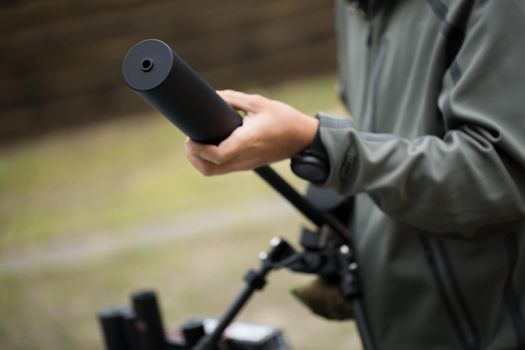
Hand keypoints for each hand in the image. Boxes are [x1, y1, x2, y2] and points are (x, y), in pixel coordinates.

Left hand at [185, 89, 319, 175]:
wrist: (303, 138)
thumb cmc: (284, 119)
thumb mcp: (258, 103)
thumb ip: (233, 99)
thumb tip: (213, 95)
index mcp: (246, 142)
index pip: (217, 155)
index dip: (199, 149)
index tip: (191, 137)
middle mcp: (244, 158)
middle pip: (210, 170)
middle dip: (194, 157)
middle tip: (190, 140)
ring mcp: (245, 165)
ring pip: (215, 172)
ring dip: (201, 160)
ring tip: (197, 143)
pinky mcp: (247, 166)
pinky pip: (223, 169)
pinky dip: (211, 161)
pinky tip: (211, 145)